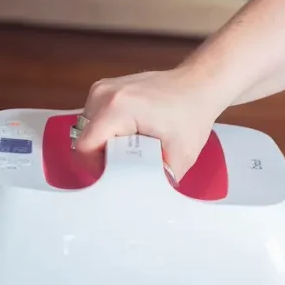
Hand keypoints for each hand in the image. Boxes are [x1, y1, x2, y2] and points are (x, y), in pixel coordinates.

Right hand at [75, 68, 219, 179]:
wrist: (199, 86)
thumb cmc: (193, 114)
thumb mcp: (181, 156)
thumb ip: (158, 180)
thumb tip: (141, 198)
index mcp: (117, 107)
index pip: (85, 147)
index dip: (97, 168)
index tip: (117, 176)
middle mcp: (103, 94)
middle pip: (84, 139)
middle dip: (103, 158)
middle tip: (129, 166)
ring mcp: (102, 89)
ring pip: (87, 130)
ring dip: (105, 145)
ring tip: (132, 150)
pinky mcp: (105, 90)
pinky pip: (95, 120)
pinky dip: (108, 133)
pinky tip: (131, 137)